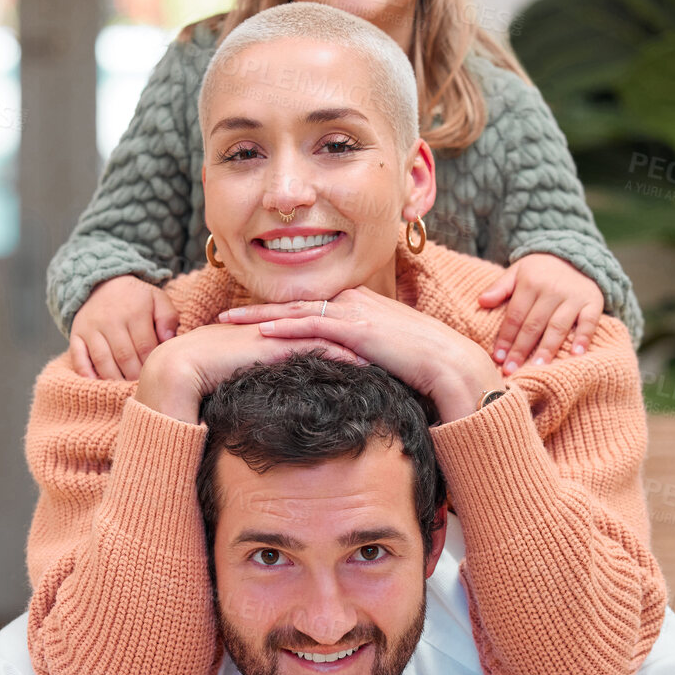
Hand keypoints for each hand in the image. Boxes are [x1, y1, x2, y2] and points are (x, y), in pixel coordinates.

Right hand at [69, 276, 180, 380]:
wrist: (102, 283)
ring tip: (124, 389)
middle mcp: (111, 320)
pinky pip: (78, 357)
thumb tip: (168, 339)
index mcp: (134, 312)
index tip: (156, 374)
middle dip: (135, 376)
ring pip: (102, 360)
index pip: (145, 346)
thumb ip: (168, 317)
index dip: (151, 364)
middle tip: (142, 388)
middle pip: (124, 357)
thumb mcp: (157, 299)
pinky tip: (96, 383)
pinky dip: (86, 372)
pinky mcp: (76, 334)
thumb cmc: (136, 299)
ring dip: (114, 378)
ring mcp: (91, 328)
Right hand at [133, 322, 366, 424]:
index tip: (380, 349)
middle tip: (396, 349)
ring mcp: (276, 333)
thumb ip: (266, 377)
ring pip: (327, 333)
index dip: (351, 338)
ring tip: (389, 356)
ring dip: (357, 344)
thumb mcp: (246, 376)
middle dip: (364, 337)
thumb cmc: (207, 377)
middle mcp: (280, 327)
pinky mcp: (271, 344)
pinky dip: (337, 354)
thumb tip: (281, 394)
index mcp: (277, 332)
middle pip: (332, 326)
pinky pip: (310, 346)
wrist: (180, 370)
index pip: (322, 329)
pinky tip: (360, 363)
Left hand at [217, 289, 500, 423]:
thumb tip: (341, 373)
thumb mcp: (384, 357)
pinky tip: (260, 333)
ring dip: (258, 316)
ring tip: (227, 322)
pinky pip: (313, 325)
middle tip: (222, 318)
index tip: (246, 321)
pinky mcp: (358, 327)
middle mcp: (353, 301)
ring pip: (295, 311)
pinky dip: (285, 328)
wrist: (452, 364)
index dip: (275, 313)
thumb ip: (359, 357)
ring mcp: (355, 312)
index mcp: (358, 305)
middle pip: (293, 304)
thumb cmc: (422, 367)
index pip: (307, 306)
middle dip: (256, 310)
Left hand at [476, 254, 603, 372]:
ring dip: (547, 349)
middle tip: (512, 370)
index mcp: (530, 283)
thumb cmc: (540, 271)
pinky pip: (589, 322)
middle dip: (521, 349)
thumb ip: (499, 287)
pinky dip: (583, 338)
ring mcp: (574, 297)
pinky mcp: (593, 302)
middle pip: (534, 325)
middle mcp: (552, 290)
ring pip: (558, 326)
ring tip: (538, 368)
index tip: (498, 358)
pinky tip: (576, 355)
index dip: (506, 338)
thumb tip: (481, 302)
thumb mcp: (517, 272)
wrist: (575, 256)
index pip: (515, 316)